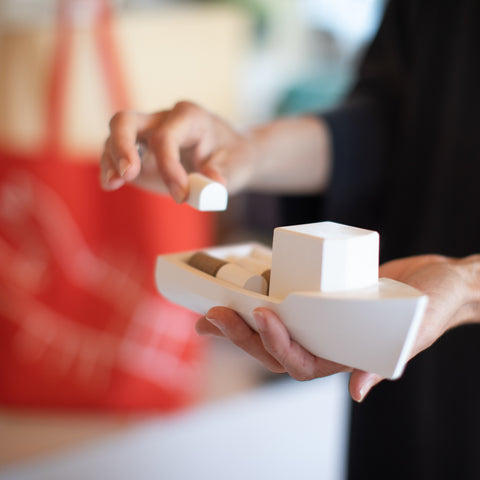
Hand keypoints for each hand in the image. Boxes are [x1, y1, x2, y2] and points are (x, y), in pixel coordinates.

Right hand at [100, 101, 255, 200]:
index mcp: (189, 117)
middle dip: (122, 145)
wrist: (231, 157)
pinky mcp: (139, 152)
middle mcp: (163, 120)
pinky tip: (110, 185)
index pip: (166, 137)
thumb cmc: (234, 157)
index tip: (181, 196)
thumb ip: (223, 173)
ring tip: (113, 183)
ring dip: (111, 160)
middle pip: (126, 121)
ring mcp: (147, 134)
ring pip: (116, 137)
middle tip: (127, 173)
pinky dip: (110, 169)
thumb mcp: (236, 166)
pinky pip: (116, 155)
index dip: (169, 167)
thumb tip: (212, 184)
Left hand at [196, 254, 479, 401]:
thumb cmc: (433, 304)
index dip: (278, 343)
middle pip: (274, 350)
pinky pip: (284, 302)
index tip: (263, 314)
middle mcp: (326, 342)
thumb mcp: (415, 330)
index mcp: (344, 358)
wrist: (437, 281)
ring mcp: (319, 322)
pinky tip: (240, 288)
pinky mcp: (318, 300)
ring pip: (272, 329)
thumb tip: (358, 391)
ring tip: (210, 311)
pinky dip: (260, 296)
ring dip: (240, 322)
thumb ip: (388, 358)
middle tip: (214, 316)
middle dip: (243, 336)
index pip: (301, 361)